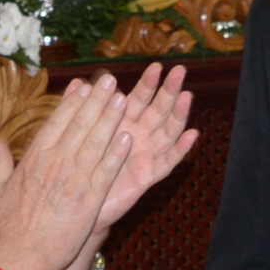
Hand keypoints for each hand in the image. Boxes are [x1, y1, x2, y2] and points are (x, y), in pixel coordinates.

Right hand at [0, 74, 132, 269]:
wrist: (25, 255)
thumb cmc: (11, 226)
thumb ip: (0, 162)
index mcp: (34, 159)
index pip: (56, 122)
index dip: (72, 102)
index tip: (83, 86)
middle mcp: (55, 163)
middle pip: (80, 124)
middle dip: (96, 100)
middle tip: (109, 81)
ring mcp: (74, 179)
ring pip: (96, 142)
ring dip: (111, 119)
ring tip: (123, 99)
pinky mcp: (90, 198)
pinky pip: (106, 170)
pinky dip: (117, 153)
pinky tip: (128, 138)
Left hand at [89, 64, 196, 234]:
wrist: (76, 203)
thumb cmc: (79, 166)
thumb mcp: (79, 133)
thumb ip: (83, 109)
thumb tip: (78, 80)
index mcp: (122, 123)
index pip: (139, 98)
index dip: (148, 83)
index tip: (156, 66)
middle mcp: (138, 136)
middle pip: (158, 110)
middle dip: (169, 90)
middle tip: (179, 71)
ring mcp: (145, 156)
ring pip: (166, 132)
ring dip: (178, 114)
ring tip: (187, 95)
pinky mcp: (147, 176)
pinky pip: (166, 163)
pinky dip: (180, 149)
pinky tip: (192, 135)